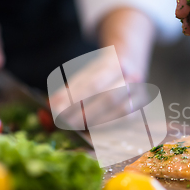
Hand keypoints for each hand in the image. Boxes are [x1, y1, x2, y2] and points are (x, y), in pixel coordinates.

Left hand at [49, 7, 154, 127]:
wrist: (129, 66)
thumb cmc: (101, 74)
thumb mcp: (84, 74)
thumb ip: (67, 91)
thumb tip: (49, 109)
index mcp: (115, 62)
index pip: (93, 82)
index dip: (73, 97)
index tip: (55, 109)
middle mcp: (132, 76)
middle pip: (108, 97)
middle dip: (83, 112)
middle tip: (63, 121)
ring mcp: (140, 92)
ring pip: (120, 109)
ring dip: (95, 120)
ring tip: (74, 125)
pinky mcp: (141, 108)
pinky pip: (125, 119)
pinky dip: (107, 125)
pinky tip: (91, 128)